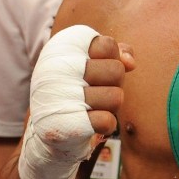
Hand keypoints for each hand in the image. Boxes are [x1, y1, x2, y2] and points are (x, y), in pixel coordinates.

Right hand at [18, 27, 132, 178]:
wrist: (49, 133)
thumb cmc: (77, 90)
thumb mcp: (93, 63)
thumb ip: (115, 53)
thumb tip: (130, 62)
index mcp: (60, 48)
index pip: (107, 45)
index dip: (111, 59)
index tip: (95, 68)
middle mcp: (55, 68)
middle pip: (116, 70)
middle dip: (114, 83)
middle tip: (96, 91)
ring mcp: (59, 95)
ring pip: (116, 96)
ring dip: (110, 106)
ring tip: (92, 108)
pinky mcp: (66, 124)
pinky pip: (109, 121)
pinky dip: (106, 125)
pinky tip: (91, 124)